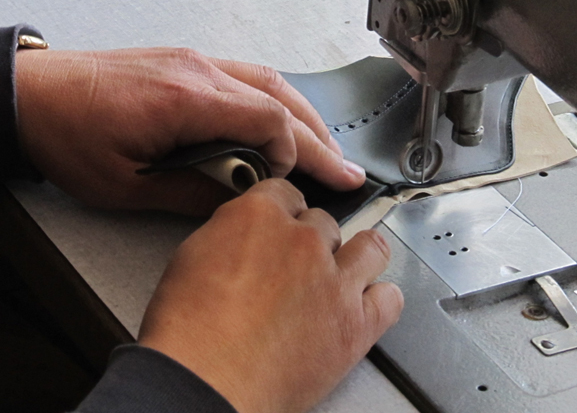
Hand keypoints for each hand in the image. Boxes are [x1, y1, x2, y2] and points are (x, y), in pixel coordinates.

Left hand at [15, 47, 366, 213]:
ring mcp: (193, 60)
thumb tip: (239, 202)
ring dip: (302, 114)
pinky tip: (283, 121)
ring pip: (269, 81)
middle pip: (279, 97)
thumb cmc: (66, 135)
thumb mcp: (125, 184)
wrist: (28, 94)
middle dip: (318, 137)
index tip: (300, 183)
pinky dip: (274, 100)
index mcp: (184, 98)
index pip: (267, 118)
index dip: (294, 153)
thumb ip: (188, 193)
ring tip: (326, 147)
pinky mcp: (185, 62)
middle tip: (346, 170)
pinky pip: (246, 76)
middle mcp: (197, 70)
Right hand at [138, 180, 403, 412]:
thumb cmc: (187, 332)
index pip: (286, 192)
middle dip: (311, 243)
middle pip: (324, 223)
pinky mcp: (355, 324)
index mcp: (259, 215)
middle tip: (297, 269)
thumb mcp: (192, 256)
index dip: (283, 213)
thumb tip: (242, 237)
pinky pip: (389, 299)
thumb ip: (230, 234)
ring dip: (357, 259)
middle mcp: (303, 239)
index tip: (282, 228)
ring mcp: (335, 280)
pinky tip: (367, 306)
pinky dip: (381, 301)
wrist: (203, 383)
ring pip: (369, 248)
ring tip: (345, 275)